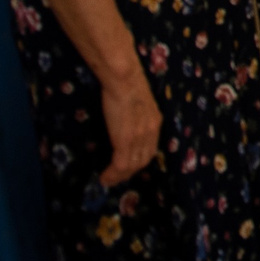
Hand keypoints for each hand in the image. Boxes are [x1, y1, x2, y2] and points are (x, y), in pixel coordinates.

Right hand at [100, 71, 162, 187]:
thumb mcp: (139, 100)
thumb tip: (127, 118)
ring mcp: (139, 138)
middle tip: (117, 178)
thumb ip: (137, 113)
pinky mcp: (125, 140)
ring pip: (131, 166)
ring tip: (108, 181)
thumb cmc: (127, 83)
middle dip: (130, 172)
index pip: (150, 148)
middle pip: (143, 160)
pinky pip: (120, 165)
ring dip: (119, 177)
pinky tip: (104, 178)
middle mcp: (151, 132)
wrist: (125, 79)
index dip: (140, 160)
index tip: (129, 167)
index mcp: (155, 121)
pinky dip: (112, 174)